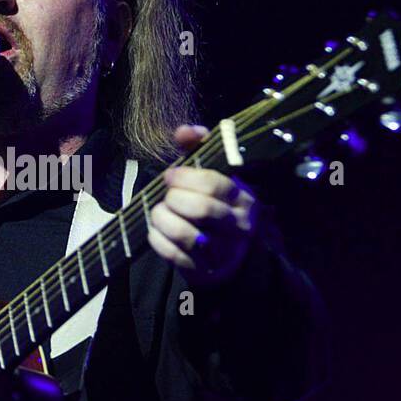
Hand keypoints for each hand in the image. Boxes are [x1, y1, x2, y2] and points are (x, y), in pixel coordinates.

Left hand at [147, 124, 257, 287]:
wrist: (228, 258)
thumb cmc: (217, 206)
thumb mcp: (214, 175)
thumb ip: (199, 148)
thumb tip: (184, 130)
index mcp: (244, 199)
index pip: (214, 184)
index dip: (185, 177)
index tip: (169, 176)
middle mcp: (238, 227)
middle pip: (201, 208)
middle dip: (174, 198)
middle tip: (167, 196)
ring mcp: (221, 252)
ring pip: (185, 234)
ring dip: (163, 219)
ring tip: (160, 212)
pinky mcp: (202, 270)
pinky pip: (172, 254)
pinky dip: (157, 239)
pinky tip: (156, 230)